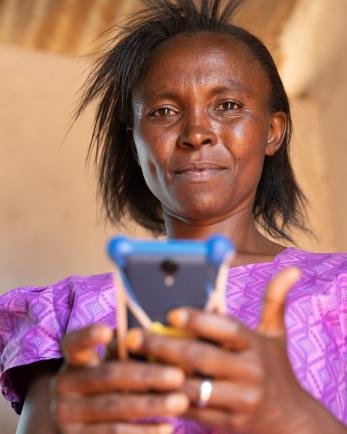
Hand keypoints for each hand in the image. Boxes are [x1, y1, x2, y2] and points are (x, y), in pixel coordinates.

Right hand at [51, 324, 188, 433]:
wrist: (73, 424)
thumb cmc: (103, 386)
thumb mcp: (104, 367)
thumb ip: (123, 355)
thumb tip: (159, 342)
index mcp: (74, 360)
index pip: (74, 343)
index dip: (88, 336)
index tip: (108, 331)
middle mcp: (64, 385)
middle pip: (108, 376)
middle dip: (147, 376)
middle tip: (179, 376)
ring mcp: (67, 414)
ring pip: (115, 408)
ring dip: (152, 405)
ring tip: (180, 402)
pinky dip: (144, 431)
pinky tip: (167, 426)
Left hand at [126, 267, 317, 433]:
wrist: (289, 421)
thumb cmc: (274, 369)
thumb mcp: (276, 336)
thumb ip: (275, 301)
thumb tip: (291, 270)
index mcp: (257, 346)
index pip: (228, 330)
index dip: (199, 320)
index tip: (171, 313)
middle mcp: (250, 372)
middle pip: (202, 358)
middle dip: (164, 346)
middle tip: (134, 337)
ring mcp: (240, 401)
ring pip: (193, 388)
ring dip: (161, 375)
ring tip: (133, 362)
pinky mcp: (228, 424)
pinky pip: (193, 413)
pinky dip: (170, 400)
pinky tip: (148, 389)